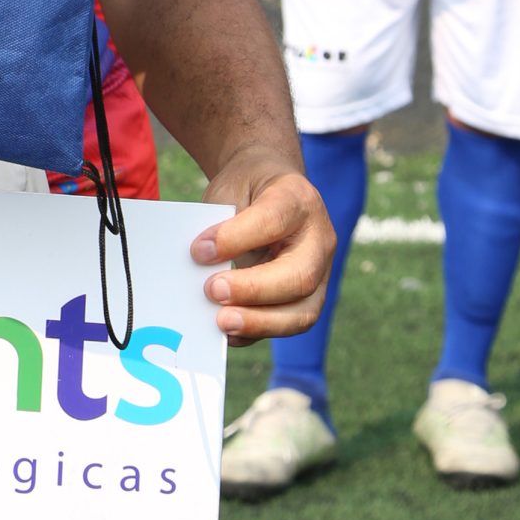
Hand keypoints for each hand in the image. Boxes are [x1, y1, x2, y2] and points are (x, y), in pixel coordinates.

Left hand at [190, 149, 334, 343]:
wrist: (269, 187)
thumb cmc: (246, 190)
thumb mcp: (230, 190)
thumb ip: (218, 224)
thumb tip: (200, 268)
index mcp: (297, 199)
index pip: (273, 220)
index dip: (235, 238)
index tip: (199, 250)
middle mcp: (319, 239)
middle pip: (298, 275)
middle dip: (252, 290)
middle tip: (212, 291)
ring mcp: (320, 274)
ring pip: (303, 311)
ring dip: (260, 322)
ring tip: (222, 323)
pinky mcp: (308, 300)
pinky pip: (289, 325)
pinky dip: (258, 332)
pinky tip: (229, 333)